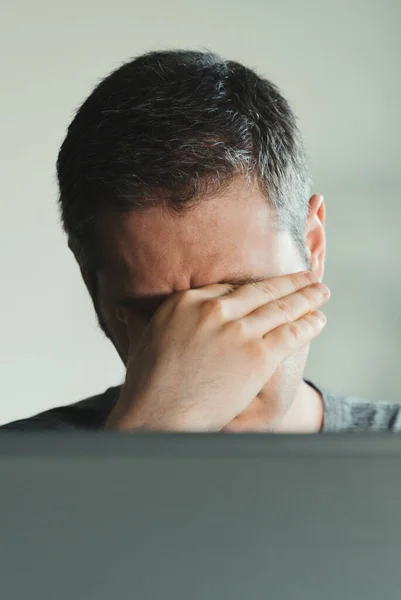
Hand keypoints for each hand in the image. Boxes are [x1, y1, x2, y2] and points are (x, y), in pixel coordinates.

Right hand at [105, 270, 329, 430]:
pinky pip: (290, 334)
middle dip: (290, 282)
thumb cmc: (148, 384)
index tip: (267, 287)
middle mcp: (214, 310)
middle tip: (308, 276)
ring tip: (320, 291)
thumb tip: (120, 307)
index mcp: (187, 301)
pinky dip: (308, 325)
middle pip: (261, 290)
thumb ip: (139, 319)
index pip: (230, 288)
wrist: (159, 416)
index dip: (254, 288)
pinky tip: (318, 319)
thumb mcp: (141, 340)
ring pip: (281, 308)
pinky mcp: (257, 355)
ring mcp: (238, 331)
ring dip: (307, 298)